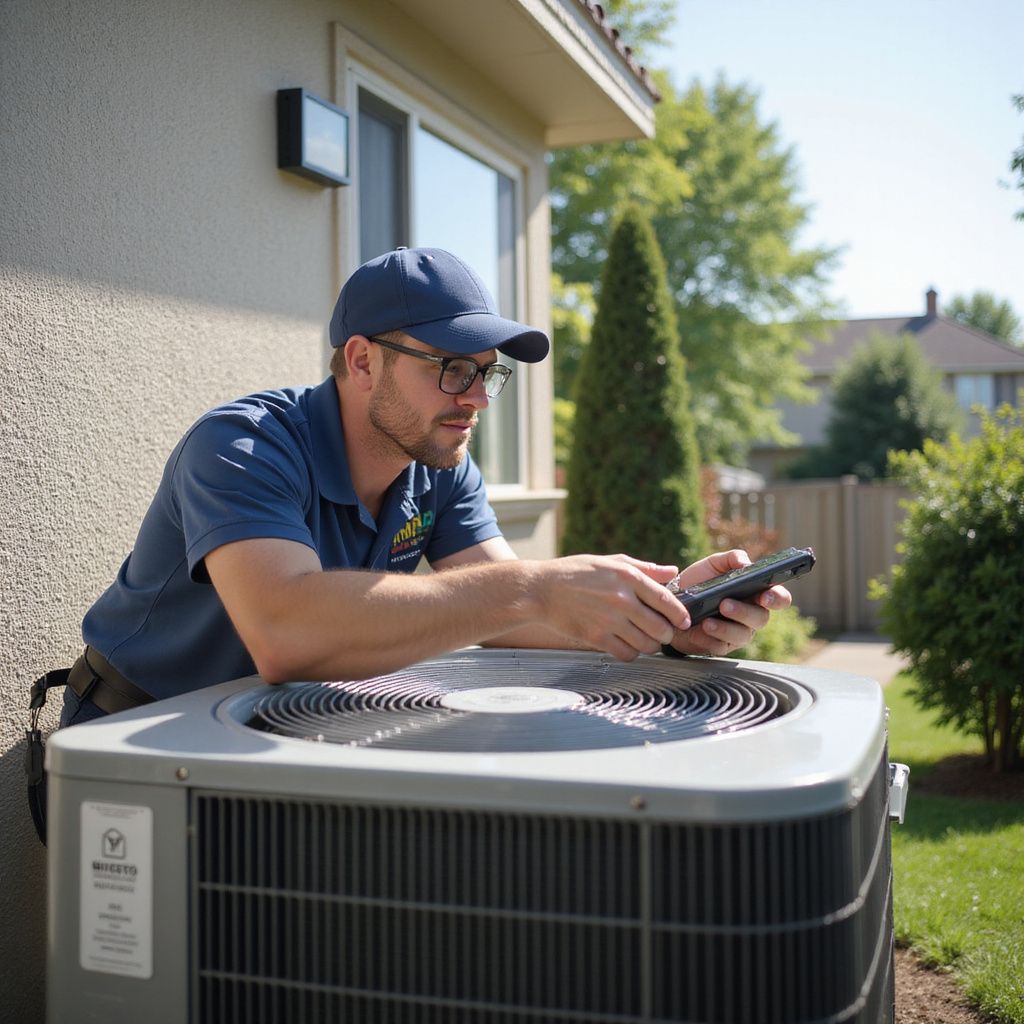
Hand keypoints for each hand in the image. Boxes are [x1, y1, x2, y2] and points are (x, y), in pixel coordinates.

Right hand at [536, 553, 691, 660]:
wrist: (540, 590)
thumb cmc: (575, 572)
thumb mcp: (609, 561)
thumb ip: (643, 568)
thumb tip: (672, 571)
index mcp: (627, 577)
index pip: (666, 600)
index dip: (680, 615)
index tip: (684, 621)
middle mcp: (621, 599)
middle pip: (660, 628)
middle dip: (667, 634)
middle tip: (663, 634)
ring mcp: (608, 620)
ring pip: (646, 644)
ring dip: (650, 646)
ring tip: (645, 640)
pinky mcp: (596, 637)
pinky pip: (626, 654)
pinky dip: (631, 653)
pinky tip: (626, 646)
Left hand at [664, 549, 792, 656]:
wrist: (673, 599)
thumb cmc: (699, 581)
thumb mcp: (713, 564)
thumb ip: (732, 558)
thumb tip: (746, 563)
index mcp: (756, 593)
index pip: (779, 598)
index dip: (777, 598)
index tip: (765, 596)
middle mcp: (751, 615)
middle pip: (761, 619)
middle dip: (744, 612)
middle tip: (724, 604)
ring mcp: (737, 632)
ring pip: (742, 636)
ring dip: (725, 629)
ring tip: (707, 621)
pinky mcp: (720, 645)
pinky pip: (720, 646)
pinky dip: (708, 639)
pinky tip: (699, 632)